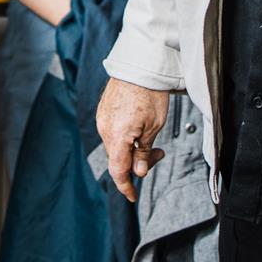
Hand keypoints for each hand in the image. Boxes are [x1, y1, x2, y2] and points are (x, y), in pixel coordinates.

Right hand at [96, 79, 169, 202]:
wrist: (139, 64)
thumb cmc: (149, 93)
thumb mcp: (154, 126)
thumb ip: (143, 151)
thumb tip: (138, 172)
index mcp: (117, 136)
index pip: (118, 170)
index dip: (125, 187)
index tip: (133, 197)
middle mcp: (104, 129)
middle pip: (117, 159)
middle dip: (137, 163)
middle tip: (159, 154)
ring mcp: (101, 119)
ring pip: (115, 146)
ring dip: (131, 149)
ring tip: (152, 139)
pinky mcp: (103, 111)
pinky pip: (111, 133)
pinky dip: (124, 138)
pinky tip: (138, 130)